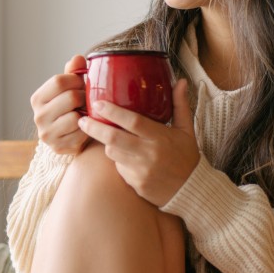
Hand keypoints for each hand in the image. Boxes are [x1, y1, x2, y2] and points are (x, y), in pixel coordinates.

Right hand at [30, 55, 88, 154]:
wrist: (71, 135)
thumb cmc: (71, 106)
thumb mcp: (69, 87)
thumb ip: (73, 72)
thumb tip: (78, 58)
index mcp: (38, 98)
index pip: (59, 81)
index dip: (76, 80)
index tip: (81, 84)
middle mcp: (38, 116)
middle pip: (71, 97)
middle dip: (84, 97)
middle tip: (86, 100)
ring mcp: (47, 133)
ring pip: (76, 117)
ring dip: (86, 114)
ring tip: (85, 113)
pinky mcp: (59, 147)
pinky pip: (81, 133)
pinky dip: (87, 129)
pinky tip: (85, 127)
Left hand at [77, 78, 198, 206]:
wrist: (191, 191)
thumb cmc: (187, 157)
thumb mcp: (187, 130)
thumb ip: (180, 105)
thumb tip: (181, 81)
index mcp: (161, 137)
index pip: (133, 121)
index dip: (113, 112)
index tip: (98, 103)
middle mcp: (149, 154)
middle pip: (114, 138)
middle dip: (95, 128)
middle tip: (82, 119)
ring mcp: (141, 171)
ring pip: (112, 153)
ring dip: (107, 144)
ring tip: (106, 136)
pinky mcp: (136, 184)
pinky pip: (119, 169)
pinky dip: (118, 161)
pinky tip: (125, 157)